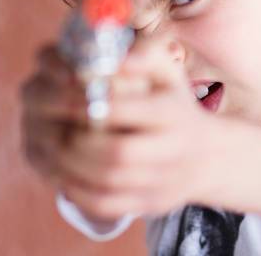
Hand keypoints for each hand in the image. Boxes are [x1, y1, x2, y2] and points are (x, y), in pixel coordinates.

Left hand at [20, 34, 223, 220]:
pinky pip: (106, 206)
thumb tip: (116, 57)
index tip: (65, 97)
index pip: (125, 111)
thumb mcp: (169, 72)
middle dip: (76, 142)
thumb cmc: (174, 103)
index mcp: (174, 112)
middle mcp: (174, 150)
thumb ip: (143, 54)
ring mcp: (163, 182)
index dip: (87, 106)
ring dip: (70, 167)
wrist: (207, 156)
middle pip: (117, 154)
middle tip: (54, 129)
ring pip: (107, 183)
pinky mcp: (149, 205)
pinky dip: (77, 192)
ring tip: (52, 149)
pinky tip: (63, 174)